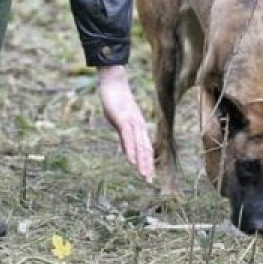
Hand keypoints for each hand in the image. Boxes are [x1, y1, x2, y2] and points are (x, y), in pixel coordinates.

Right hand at [97, 65, 154, 183]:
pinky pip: (128, 137)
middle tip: (149, 181)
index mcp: (138, 126)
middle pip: (145, 148)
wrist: (113, 82)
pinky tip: (131, 161)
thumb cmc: (115, 100)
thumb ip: (124, 134)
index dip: (147, 161)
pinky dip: (130, 150)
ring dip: (142, 161)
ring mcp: (131, 122)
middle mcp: (138, 125)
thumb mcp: (119, 120)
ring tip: (144, 175)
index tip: (149, 175)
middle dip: (147, 165)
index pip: (145, 146)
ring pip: (139, 145)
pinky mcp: (123, 119)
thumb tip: (126, 148)